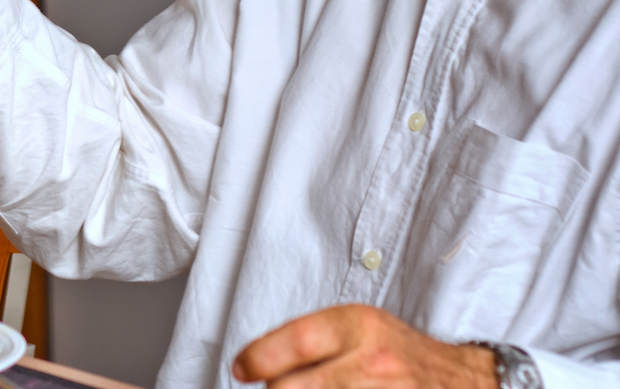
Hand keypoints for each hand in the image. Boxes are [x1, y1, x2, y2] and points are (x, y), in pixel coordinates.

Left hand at [233, 305, 498, 386]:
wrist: (467, 382)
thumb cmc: (404, 357)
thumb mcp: (361, 330)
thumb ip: (312, 342)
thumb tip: (257, 363)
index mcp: (359, 326)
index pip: (295, 340)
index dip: (258, 358)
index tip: (241, 368)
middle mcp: (373, 362)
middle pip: (292, 387)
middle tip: (277, 386)